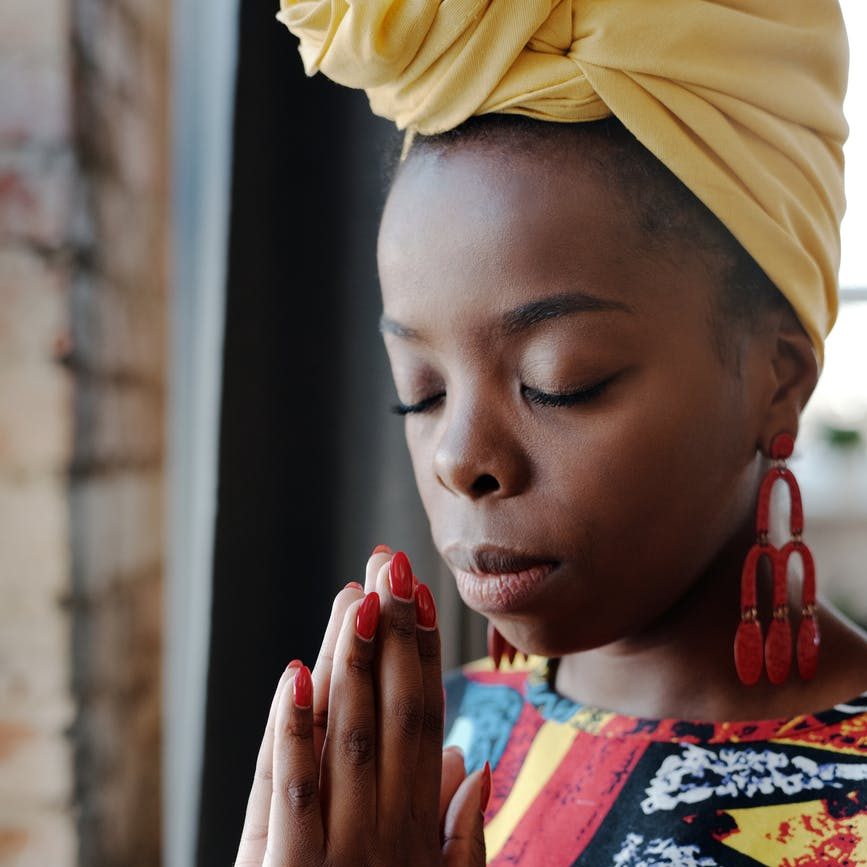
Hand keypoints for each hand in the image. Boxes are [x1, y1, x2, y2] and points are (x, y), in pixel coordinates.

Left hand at [234, 549, 489, 865]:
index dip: (424, 653)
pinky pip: (287, 791)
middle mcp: (384, 826)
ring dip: (348, 661)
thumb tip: (472, 759)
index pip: (425, 718)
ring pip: (344, 735)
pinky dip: (290, 731)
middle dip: (391, 634)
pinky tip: (293, 675)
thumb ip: (459, 830)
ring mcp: (335, 847)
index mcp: (419, 826)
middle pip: (390, 711)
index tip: (421, 595)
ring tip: (356, 596)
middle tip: (390, 563)